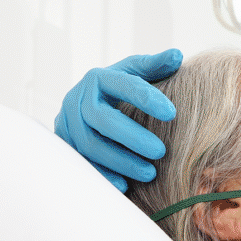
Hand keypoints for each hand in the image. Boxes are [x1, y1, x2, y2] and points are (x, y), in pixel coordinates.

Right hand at [54, 50, 181, 191]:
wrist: (84, 105)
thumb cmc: (118, 89)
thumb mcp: (134, 73)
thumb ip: (154, 66)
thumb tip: (176, 55)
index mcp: (98, 78)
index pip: (123, 85)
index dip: (147, 98)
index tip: (173, 113)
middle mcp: (78, 99)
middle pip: (102, 119)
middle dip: (132, 137)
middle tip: (161, 151)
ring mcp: (67, 123)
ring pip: (90, 145)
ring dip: (121, 161)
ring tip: (150, 173)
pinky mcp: (65, 145)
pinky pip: (81, 163)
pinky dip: (102, 175)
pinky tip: (124, 186)